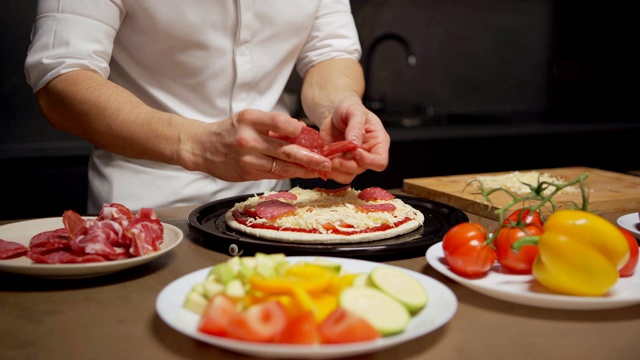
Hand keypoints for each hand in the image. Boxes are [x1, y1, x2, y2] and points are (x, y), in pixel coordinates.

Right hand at [182, 109, 332, 181]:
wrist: (201, 147)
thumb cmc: (229, 130)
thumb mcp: (248, 118)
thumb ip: (273, 124)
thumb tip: (301, 129)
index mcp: (250, 120)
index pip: (281, 123)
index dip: (299, 130)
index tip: (311, 135)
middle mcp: (249, 139)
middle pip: (286, 150)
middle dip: (311, 158)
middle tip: (327, 162)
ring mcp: (248, 159)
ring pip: (283, 166)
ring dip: (304, 170)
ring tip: (320, 170)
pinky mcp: (248, 173)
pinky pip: (274, 174)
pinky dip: (290, 173)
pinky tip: (302, 173)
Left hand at [319, 98, 389, 183]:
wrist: (335, 113)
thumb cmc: (350, 108)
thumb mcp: (354, 111)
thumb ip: (356, 126)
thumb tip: (355, 144)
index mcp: (378, 142)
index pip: (380, 161)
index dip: (368, 161)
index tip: (354, 151)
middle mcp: (368, 154)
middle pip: (361, 169)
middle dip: (346, 165)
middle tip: (334, 157)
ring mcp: (353, 161)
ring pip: (347, 175)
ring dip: (335, 170)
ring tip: (326, 157)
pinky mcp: (340, 163)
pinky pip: (335, 174)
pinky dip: (327, 169)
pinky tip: (322, 159)